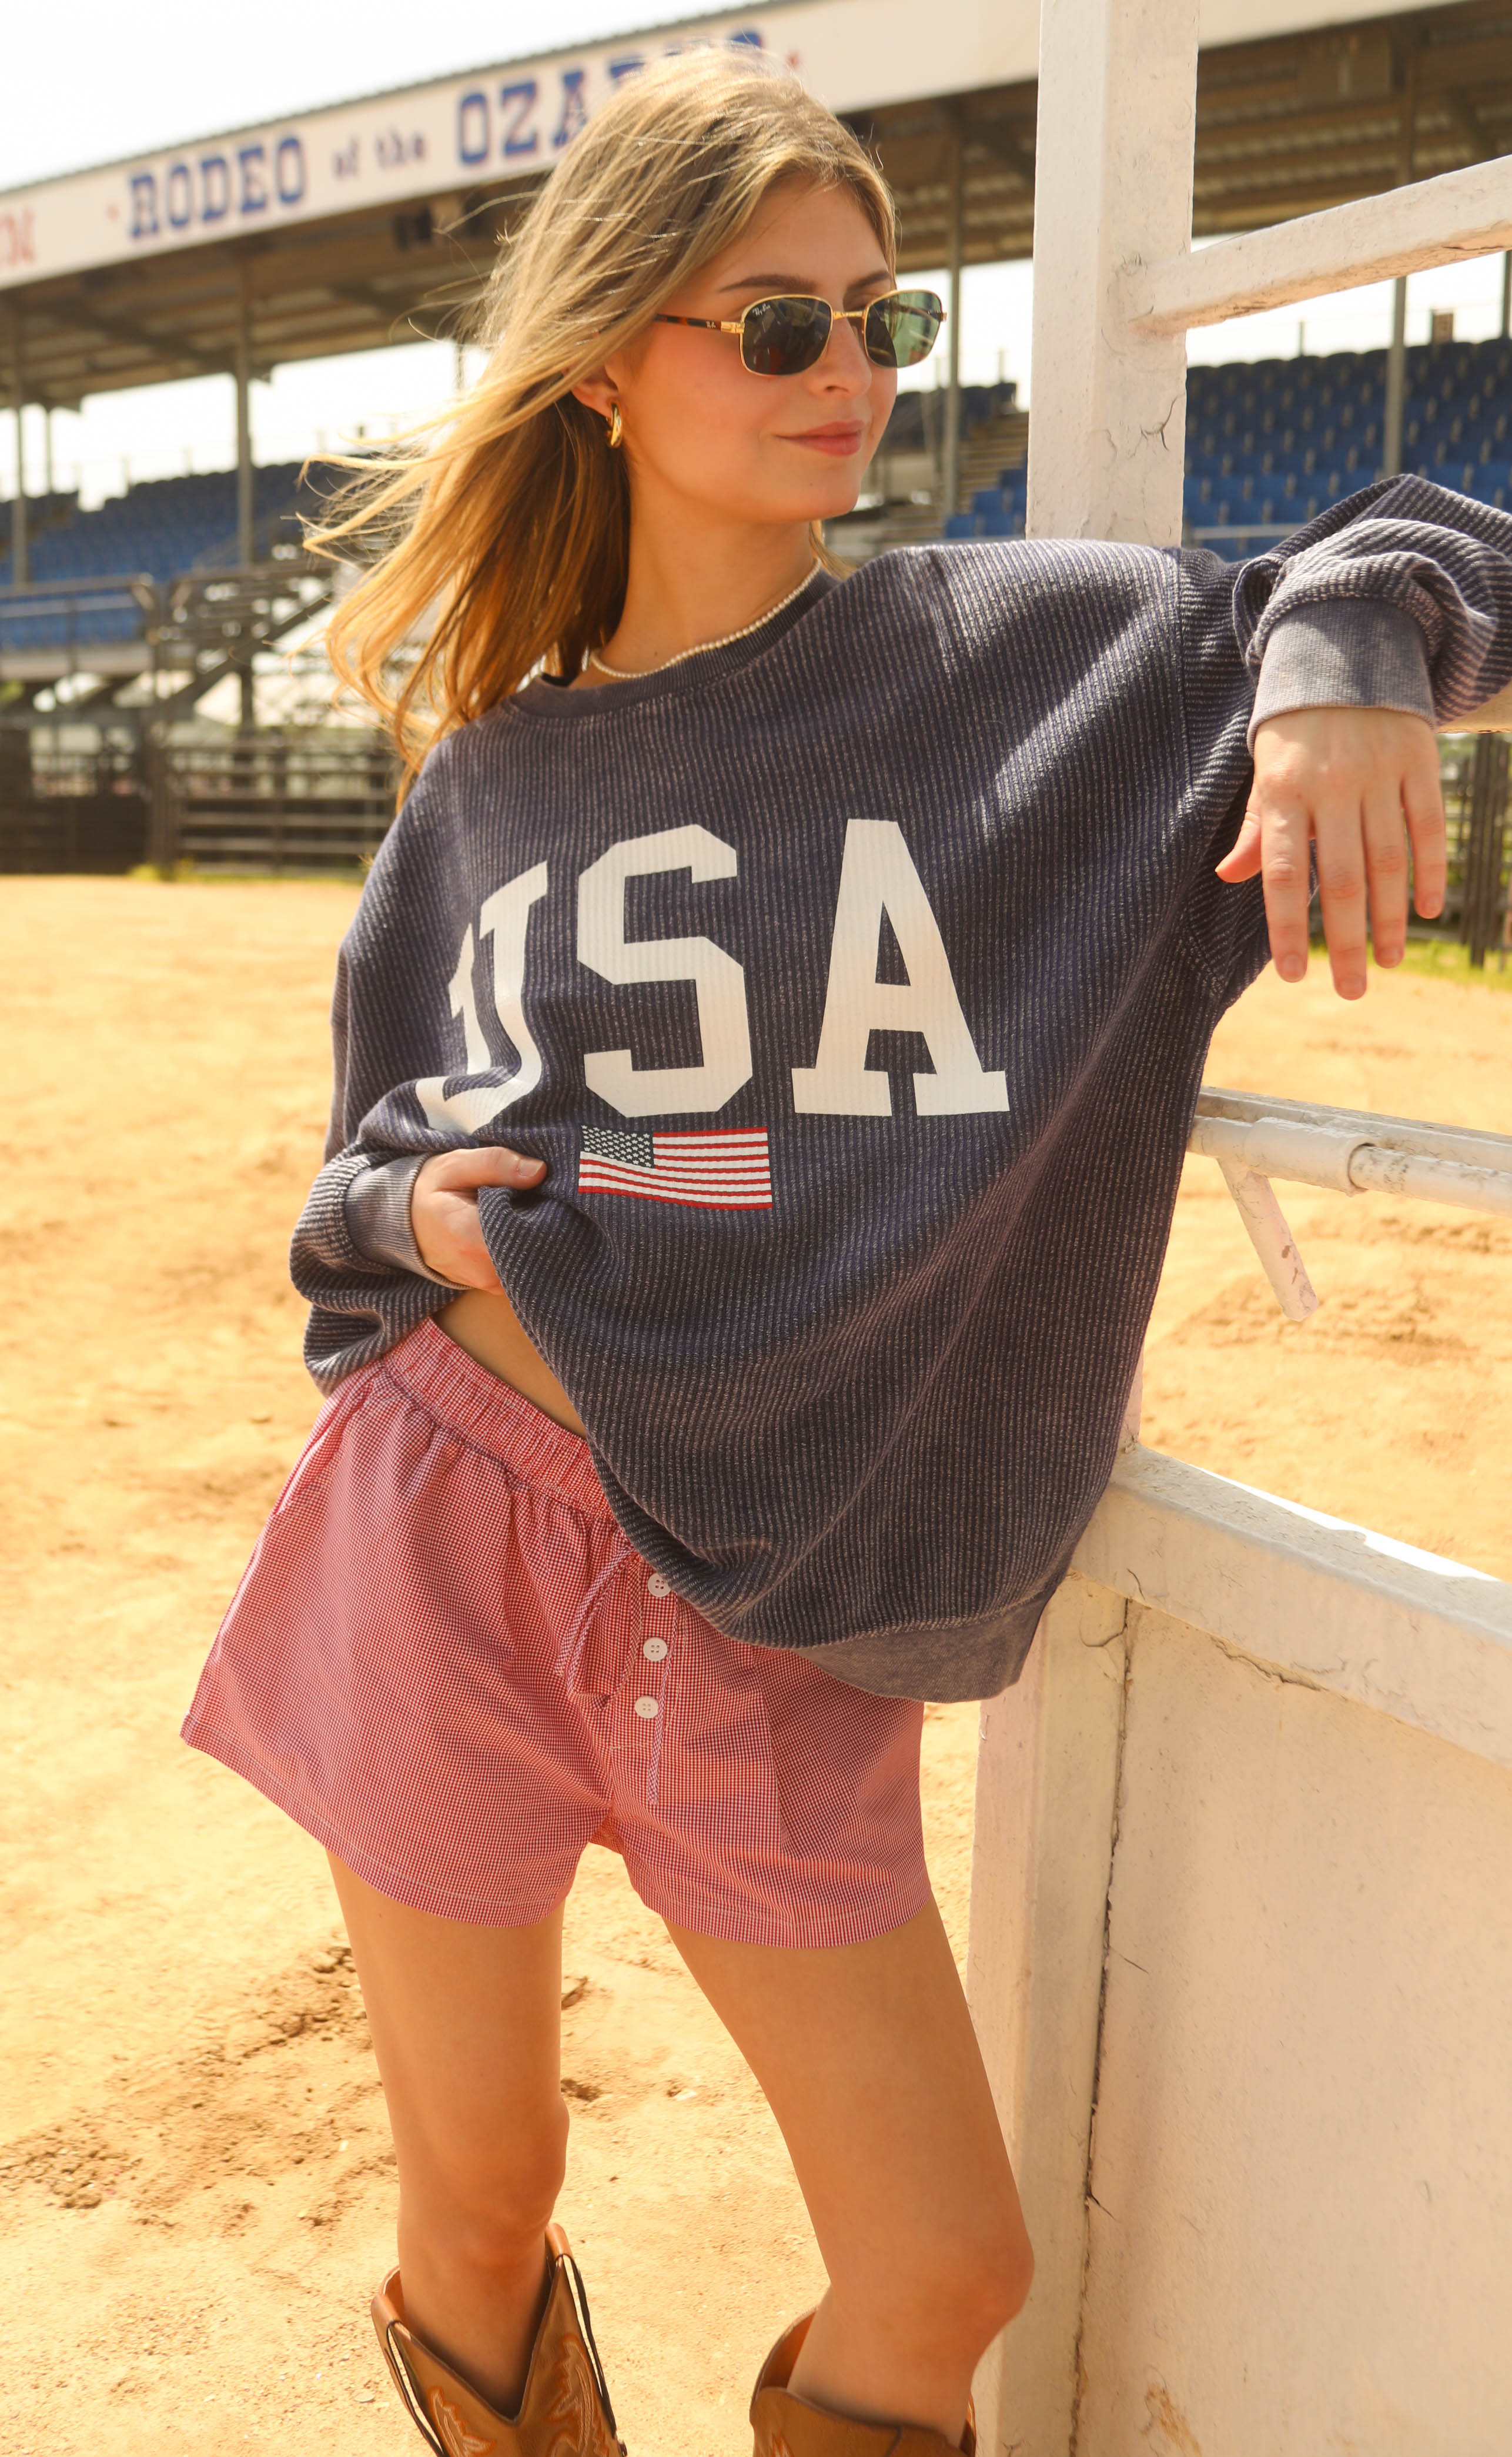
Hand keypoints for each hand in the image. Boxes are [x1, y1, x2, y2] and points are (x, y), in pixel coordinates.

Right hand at [411, 1146, 545, 1288]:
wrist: (406, 1224)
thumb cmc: (432, 1191)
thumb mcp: (458, 1165)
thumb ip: (496, 1164)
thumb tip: (539, 1171)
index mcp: (472, 1239)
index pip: (530, 1234)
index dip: (547, 1213)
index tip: (546, 1192)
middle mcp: (484, 1272)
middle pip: (538, 1252)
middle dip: (547, 1225)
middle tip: (540, 1198)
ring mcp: (490, 1285)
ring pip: (534, 1264)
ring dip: (539, 1239)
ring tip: (527, 1212)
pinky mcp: (495, 1288)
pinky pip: (524, 1271)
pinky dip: (528, 1250)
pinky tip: (519, 1229)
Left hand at [1217, 707, 1445, 998]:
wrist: (1343, 648)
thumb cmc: (1294, 727)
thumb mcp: (1263, 770)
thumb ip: (1255, 828)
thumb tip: (1229, 879)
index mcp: (1282, 790)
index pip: (1283, 873)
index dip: (1287, 928)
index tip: (1294, 976)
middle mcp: (1331, 784)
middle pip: (1341, 878)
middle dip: (1345, 941)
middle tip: (1350, 990)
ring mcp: (1379, 772)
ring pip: (1388, 860)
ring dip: (1389, 919)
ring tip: (1387, 961)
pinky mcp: (1418, 759)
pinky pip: (1428, 824)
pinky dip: (1430, 870)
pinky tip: (1427, 910)